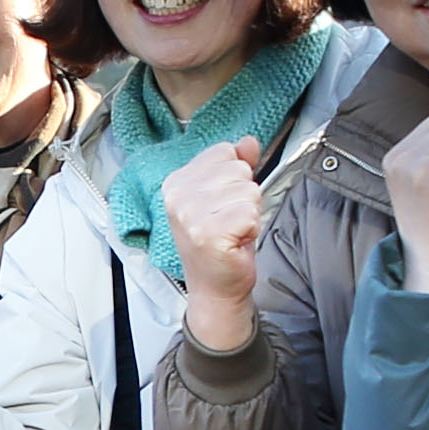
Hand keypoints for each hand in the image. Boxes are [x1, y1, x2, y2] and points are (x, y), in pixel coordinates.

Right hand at [164, 137, 267, 350]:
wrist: (215, 287)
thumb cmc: (220, 244)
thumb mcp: (225, 196)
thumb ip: (237, 164)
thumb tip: (249, 142)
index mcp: (176, 182)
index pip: (224, 152)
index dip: (234, 178)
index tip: (222, 203)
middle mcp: (178, 197)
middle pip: (239, 170)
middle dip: (244, 197)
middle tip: (229, 222)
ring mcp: (190, 216)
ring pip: (248, 191)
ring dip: (248, 214)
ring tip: (232, 232)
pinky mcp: (208, 234)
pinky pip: (250, 213)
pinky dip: (251, 229)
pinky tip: (235, 242)